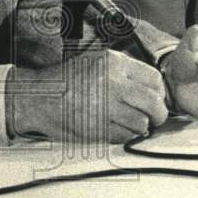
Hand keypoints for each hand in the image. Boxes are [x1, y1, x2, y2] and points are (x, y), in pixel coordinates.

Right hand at [8, 48, 166, 142]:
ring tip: (129, 124)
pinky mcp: (98, 127)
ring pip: (142, 122)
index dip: (159, 93)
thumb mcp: (97, 61)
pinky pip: (125, 136)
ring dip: (139, 127)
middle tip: (154, 118)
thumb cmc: (67, 81)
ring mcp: (105, 106)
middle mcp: (112, 82)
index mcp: (114, 62)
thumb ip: (124, 72)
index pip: (154, 78)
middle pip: (154, 102)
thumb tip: (152, 89)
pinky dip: (125, 136)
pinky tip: (116, 129)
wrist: (39, 96)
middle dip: (158, 114)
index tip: (155, 99)